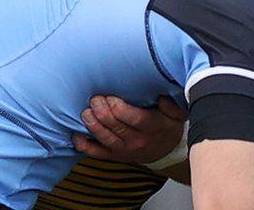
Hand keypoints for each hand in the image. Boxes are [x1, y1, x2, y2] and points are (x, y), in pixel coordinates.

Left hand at [73, 95, 187, 163]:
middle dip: (101, 111)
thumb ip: (171, 104)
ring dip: (92, 124)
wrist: (166, 152)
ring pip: (105, 138)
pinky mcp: (115, 156)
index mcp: (152, 127)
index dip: (118, 107)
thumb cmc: (167, 127)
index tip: (111, 96)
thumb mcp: (176, 114)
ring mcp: (124, 150)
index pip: (133, 118)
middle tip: (95, 99)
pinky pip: (97, 153)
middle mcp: (137, 140)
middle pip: (115, 126)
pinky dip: (84, 145)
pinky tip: (77, 135)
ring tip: (86, 112)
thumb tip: (161, 96)